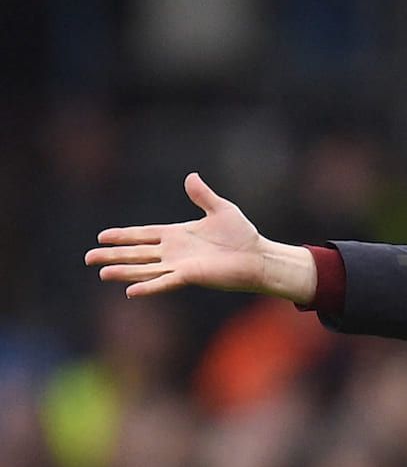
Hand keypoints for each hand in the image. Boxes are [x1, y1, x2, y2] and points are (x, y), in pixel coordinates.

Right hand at [86, 173, 315, 303]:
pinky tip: (130, 291)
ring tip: (102, 273)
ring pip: (145, 269)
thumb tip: (191, 176)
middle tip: (88, 257)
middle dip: (113, 255)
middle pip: (137, 253)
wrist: (257, 256)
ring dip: (124, 271)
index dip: (123, 236)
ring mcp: (179, 265)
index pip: (143, 235)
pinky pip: (164, 282)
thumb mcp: (221, 209)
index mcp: (177, 234)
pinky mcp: (190, 276)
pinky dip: (148, 286)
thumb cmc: (241, 235)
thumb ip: (202, 195)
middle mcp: (174, 251)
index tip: (102, 236)